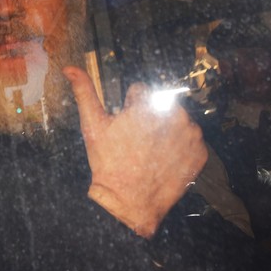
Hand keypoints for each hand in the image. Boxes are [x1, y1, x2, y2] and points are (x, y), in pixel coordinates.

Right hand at [64, 66, 206, 237]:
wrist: (130, 203)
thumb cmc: (108, 163)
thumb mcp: (92, 125)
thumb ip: (84, 91)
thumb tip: (69, 67)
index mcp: (148, 103)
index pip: (140, 92)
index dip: (128, 109)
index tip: (124, 128)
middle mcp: (175, 113)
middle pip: (160, 105)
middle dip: (149, 117)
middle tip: (136, 142)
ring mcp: (191, 134)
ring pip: (176, 121)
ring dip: (166, 130)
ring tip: (150, 152)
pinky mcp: (201, 152)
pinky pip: (191, 140)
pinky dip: (180, 147)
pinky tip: (164, 160)